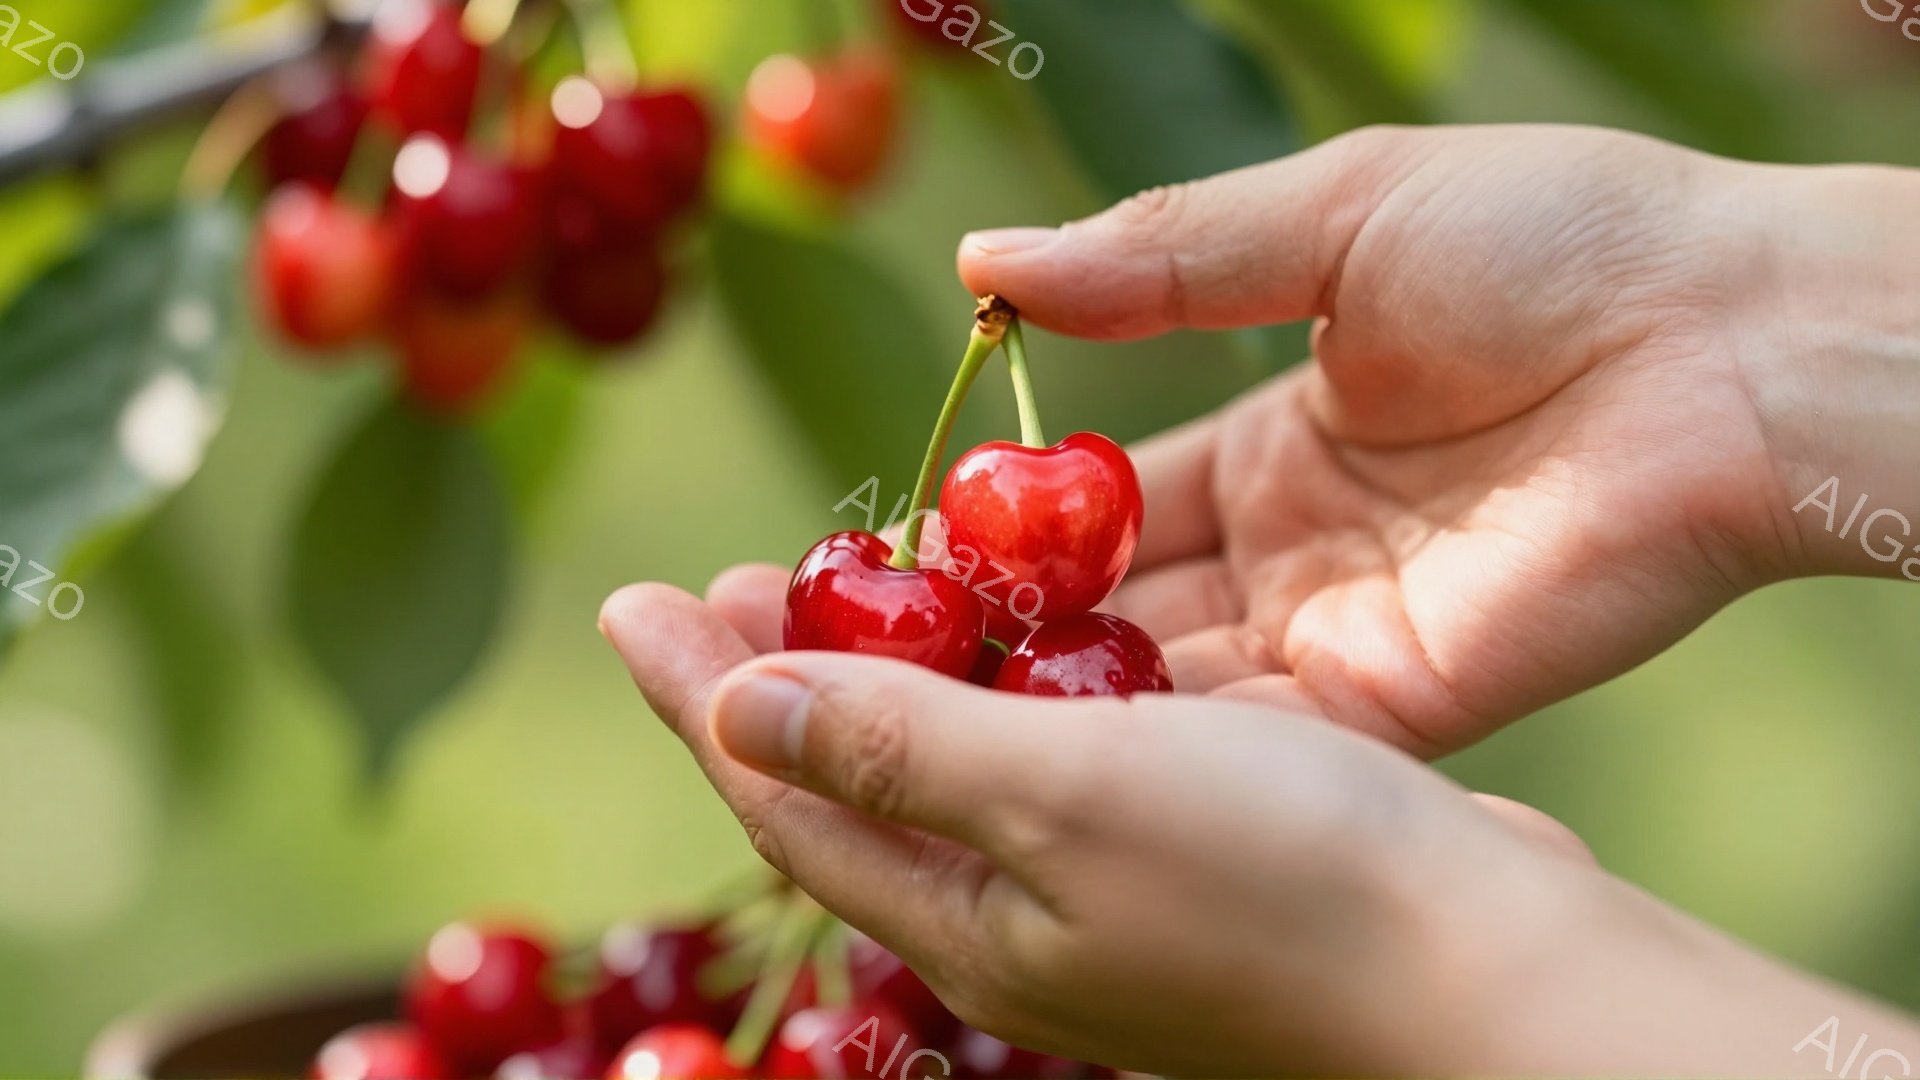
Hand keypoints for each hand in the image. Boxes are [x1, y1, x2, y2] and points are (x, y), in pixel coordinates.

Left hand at [599, 584, 1919, 1076]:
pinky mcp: (1175, 855)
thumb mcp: (1068, 797)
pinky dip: (1001, 685)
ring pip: (946, 771)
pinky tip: (1017, 630)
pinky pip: (1044, 759)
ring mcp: (1095, 892)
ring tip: (843, 587)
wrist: (1493, 970)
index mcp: (962, 918)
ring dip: (882, 677)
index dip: (698, 696)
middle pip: (850, 788)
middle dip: (771, 684)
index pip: (782, 797)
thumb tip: (727, 711)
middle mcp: (1011, 918)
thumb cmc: (1287, 881)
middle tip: (724, 585)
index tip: (630, 599)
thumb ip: (897, 750)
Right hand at [955, 124, 1919, 755]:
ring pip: (1170, 684)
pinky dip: (1155, 749)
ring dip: (1061, 698)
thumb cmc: (1555, 243)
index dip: (1009, 525)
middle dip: (1013, 631)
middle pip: (1123, 605)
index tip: (903, 549)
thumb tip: (984, 262)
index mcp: (1282, 433)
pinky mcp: (1397, 700)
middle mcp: (1299, 546)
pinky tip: (1042, 751)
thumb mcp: (1333, 212)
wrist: (1727, 342)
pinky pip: (1254, 736)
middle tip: (885, 653)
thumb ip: (1157, 254)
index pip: (1112, 497)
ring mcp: (1343, 630)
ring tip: (926, 710)